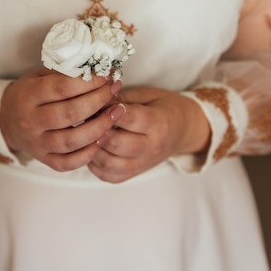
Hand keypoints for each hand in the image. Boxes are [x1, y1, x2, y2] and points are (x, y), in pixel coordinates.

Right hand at [0, 68, 122, 171]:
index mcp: (29, 95)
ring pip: (71, 141)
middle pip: (70, 114)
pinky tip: (102, 138)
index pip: (63, 88)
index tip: (108, 76)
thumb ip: (63, 73)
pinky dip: (88, 153)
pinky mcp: (44, 159)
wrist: (6, 120)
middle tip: (115, 91)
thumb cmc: (29, 94)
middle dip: (99, 101)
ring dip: (99, 127)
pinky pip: (68, 162)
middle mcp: (30, 121)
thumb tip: (97, 68)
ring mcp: (37, 143)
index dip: (89, 82)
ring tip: (116, 113)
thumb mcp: (39, 76)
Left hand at [88, 87, 210, 182]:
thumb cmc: (164, 108)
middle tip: (88, 116)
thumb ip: (124, 98)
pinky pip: (108, 175)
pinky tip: (92, 148)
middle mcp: (152, 148)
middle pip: (117, 143)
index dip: (111, 110)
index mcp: (159, 124)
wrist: (183, 131)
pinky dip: (94, 164)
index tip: (100, 101)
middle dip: (97, 129)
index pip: (132, 119)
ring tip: (87, 133)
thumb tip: (98, 101)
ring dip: (92, 148)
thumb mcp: (148, 95)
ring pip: (109, 163)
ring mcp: (142, 164)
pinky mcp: (133, 175)